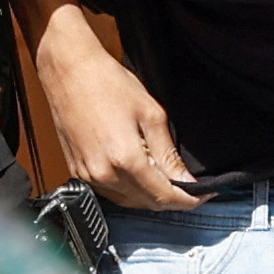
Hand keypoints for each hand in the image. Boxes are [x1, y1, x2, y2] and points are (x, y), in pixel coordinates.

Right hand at [35, 14, 202, 210]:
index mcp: (125, 160)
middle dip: (172, 198)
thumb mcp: (150, 113)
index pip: (164, 197)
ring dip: (150, 195)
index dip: (188, 200)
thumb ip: (168, 153)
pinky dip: (129, 190)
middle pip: (147, 203)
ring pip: (129, 201)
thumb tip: (186, 181)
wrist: (69, 71)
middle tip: (189, 184)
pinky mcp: (77, 172)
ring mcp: (88, 176)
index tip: (204, 194)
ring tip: (165, 176)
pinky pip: (111, 192)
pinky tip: (139, 173)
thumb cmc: (108, 83)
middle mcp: (104, 175)